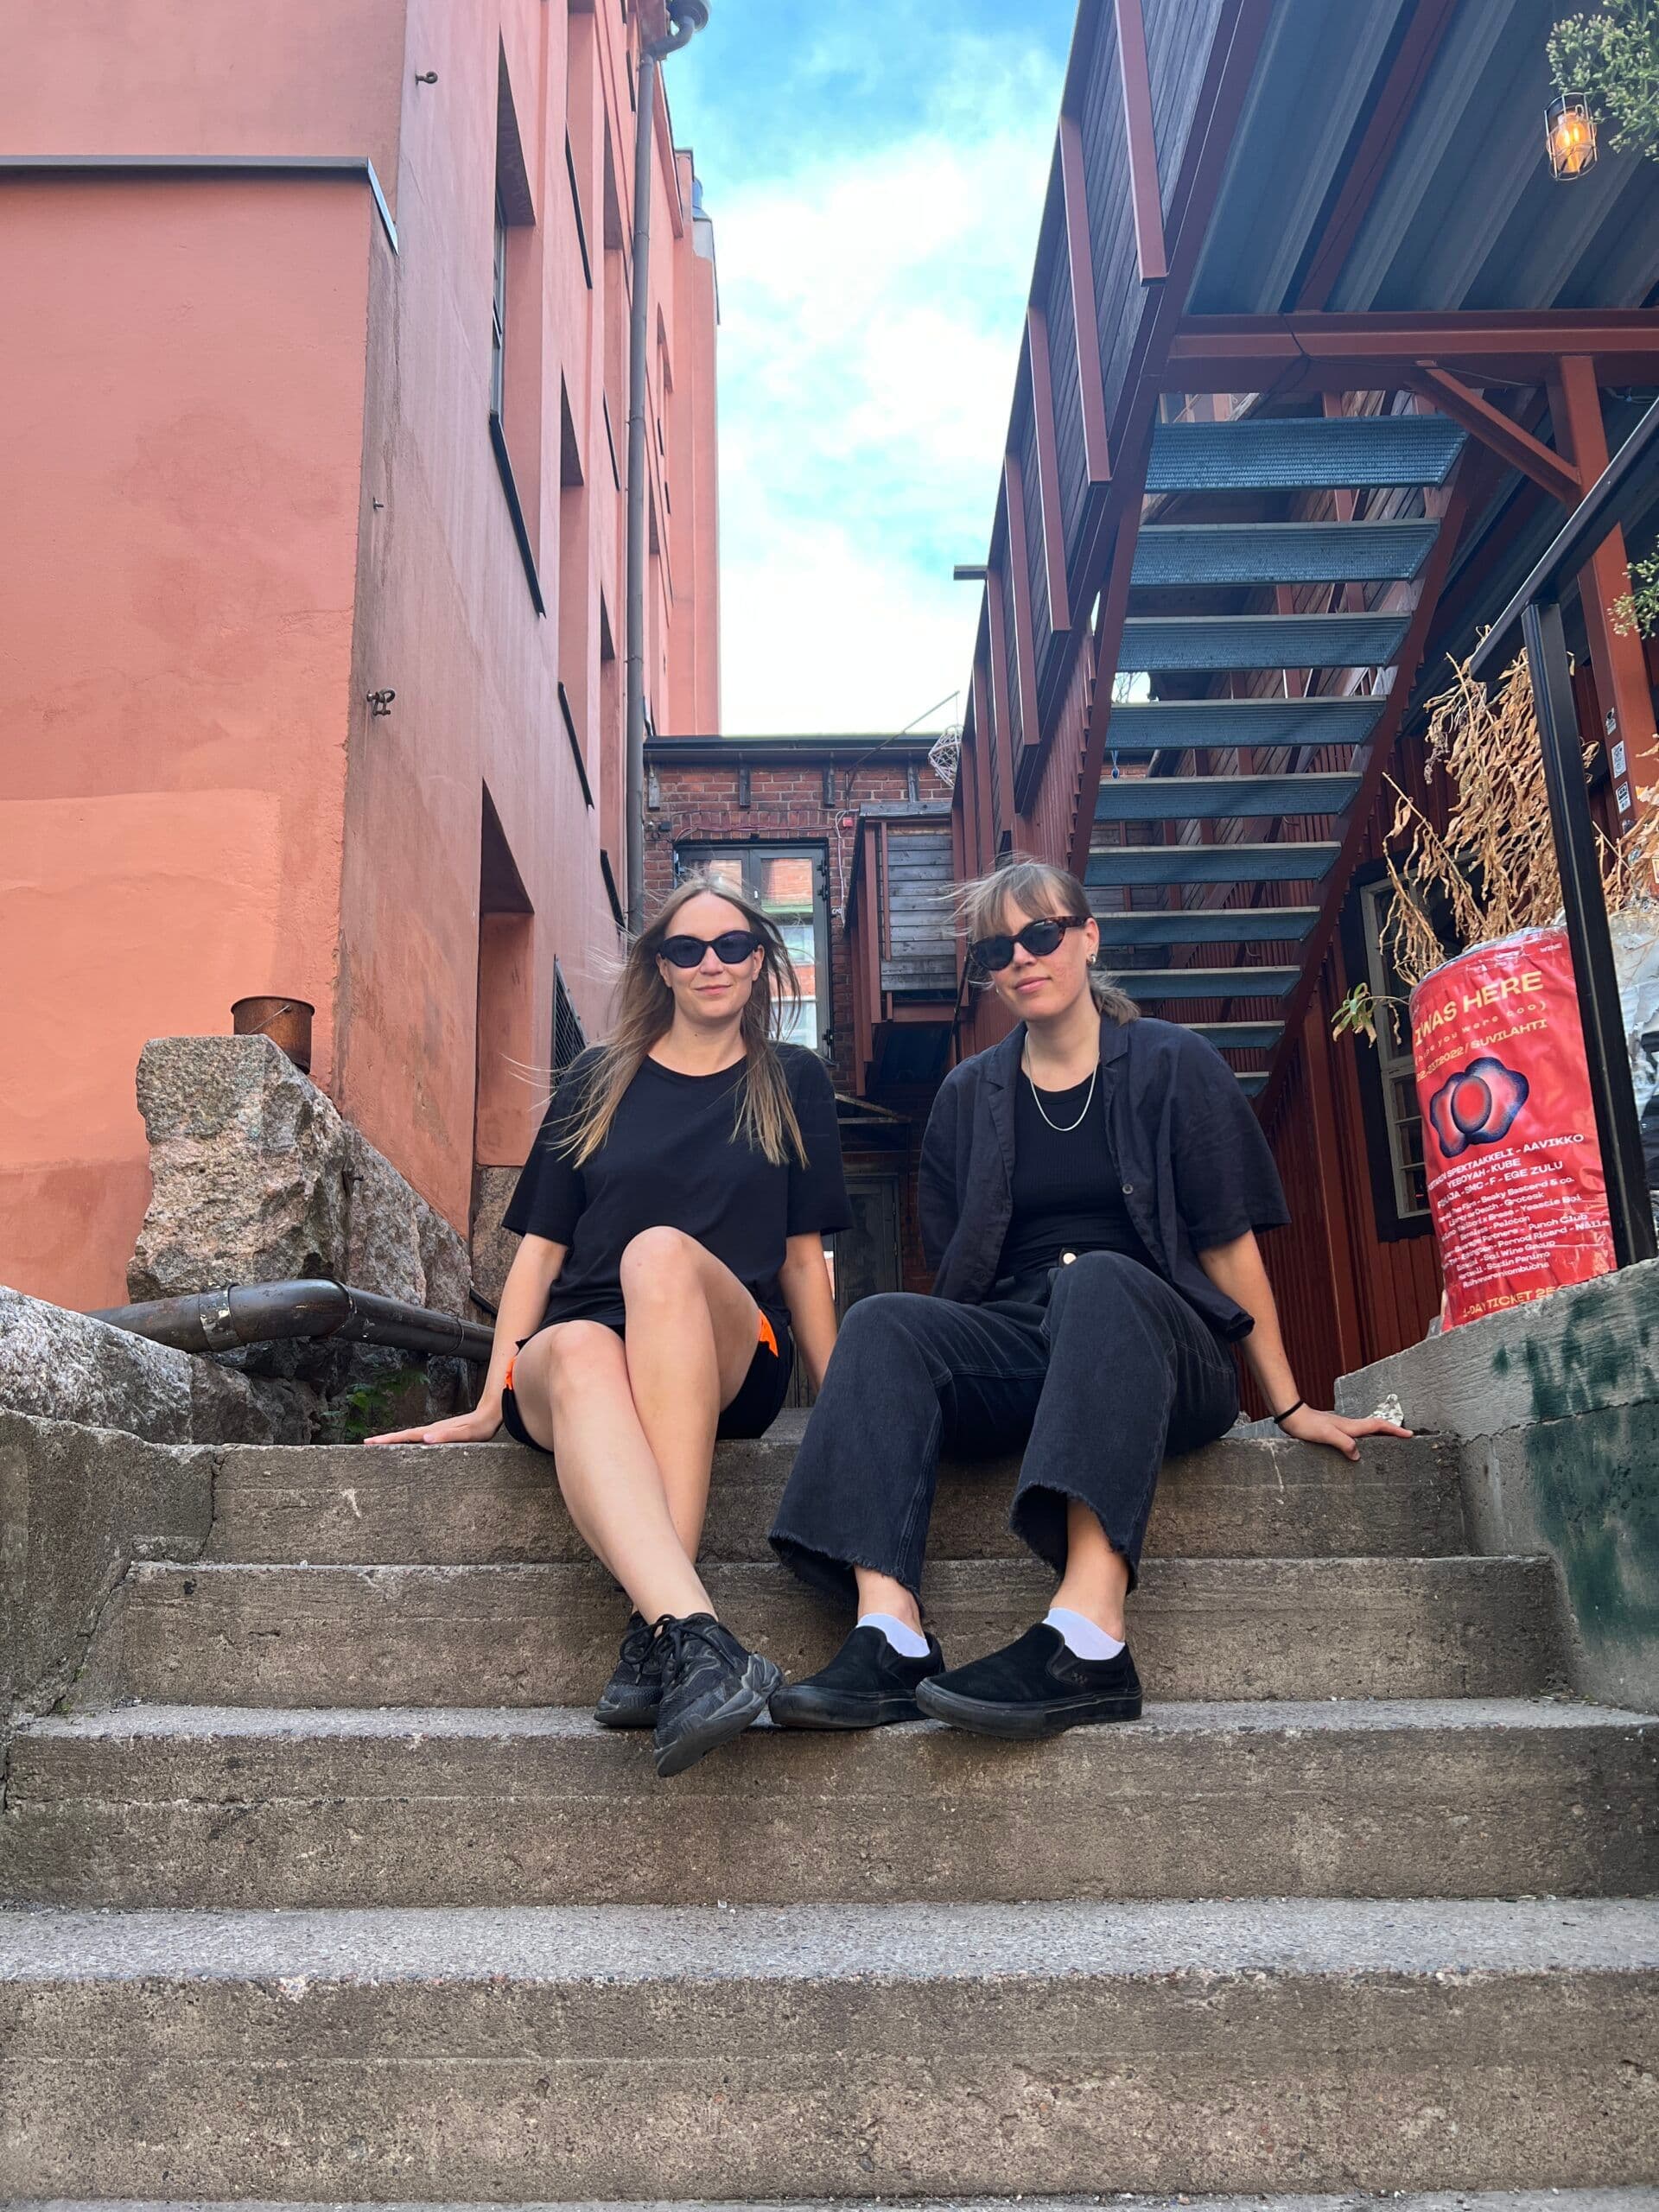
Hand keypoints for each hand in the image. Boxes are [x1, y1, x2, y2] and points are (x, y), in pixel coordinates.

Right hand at [365, 1403, 503, 1446]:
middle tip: (367, 1443)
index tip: (370, 1442)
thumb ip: (447, 1435)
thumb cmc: (481, 1426)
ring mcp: (436, 1431)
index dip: (388, 1439)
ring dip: (394, 1440)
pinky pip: (420, 1438)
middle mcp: (432, 1430)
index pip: (406, 1436)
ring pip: (410, 1436)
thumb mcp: (465, 1434)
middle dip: (385, 1439)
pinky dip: (408, 1441)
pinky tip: (408, 1445)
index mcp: (433, 1431)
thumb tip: (425, 1438)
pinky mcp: (441, 1433)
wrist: (491, 1414)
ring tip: (380, 1445)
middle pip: (404, 1435)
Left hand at [1276, 1403, 1412, 1460]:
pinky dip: (1363, 1440)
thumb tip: (1358, 1455)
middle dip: (1391, 1432)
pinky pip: (1354, 1436)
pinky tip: (1359, 1448)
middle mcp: (1349, 1426)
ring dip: (1378, 1436)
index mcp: (1351, 1426)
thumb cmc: (1307, 1425)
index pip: (1378, 1426)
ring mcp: (1341, 1428)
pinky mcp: (1333, 1432)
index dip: (1394, 1430)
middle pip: (1375, 1427)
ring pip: (1365, 1432)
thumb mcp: (1327, 1435)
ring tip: (1388, 1445)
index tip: (1409, 1435)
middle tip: (1404, 1439)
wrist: (1292, 1417)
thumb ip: (1344, 1443)